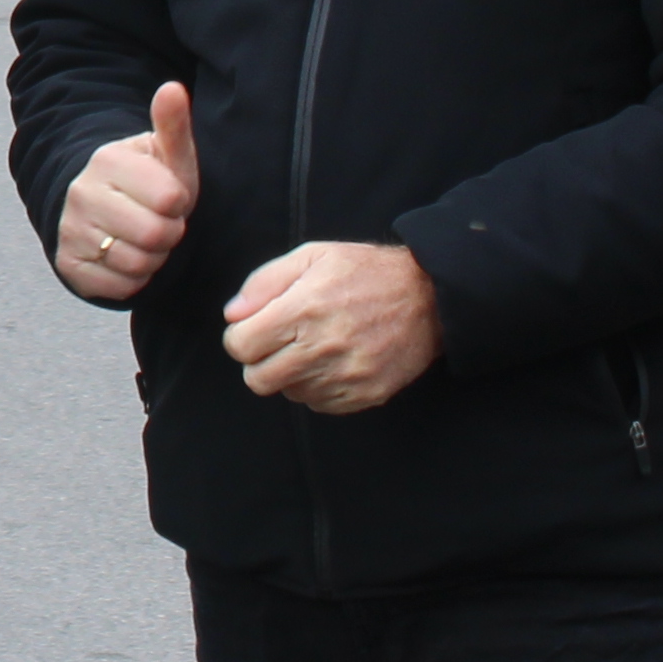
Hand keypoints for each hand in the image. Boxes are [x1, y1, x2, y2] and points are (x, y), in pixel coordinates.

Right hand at [56, 81, 196, 303]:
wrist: (97, 205)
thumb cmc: (145, 179)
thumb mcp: (163, 153)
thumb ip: (172, 124)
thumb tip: (172, 88)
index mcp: (108, 161)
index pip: (171, 199)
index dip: (178, 204)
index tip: (168, 197)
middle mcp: (82, 194)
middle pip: (156, 235)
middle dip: (168, 233)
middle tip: (158, 222)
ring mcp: (71, 230)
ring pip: (138, 264)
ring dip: (152, 258)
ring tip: (143, 239)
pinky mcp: (68, 264)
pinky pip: (119, 286)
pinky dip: (132, 279)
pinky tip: (125, 257)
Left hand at [221, 240, 441, 414]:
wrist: (429, 298)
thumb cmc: (366, 272)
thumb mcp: (312, 257)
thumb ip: (264, 283)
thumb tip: (233, 315)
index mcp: (304, 309)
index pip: (241, 346)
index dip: (240, 337)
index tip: (253, 329)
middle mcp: (322, 348)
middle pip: (258, 379)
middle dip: (259, 361)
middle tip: (277, 343)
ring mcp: (345, 376)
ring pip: (288, 393)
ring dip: (289, 374)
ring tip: (312, 347)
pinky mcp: (364, 395)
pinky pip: (318, 404)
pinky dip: (316, 388)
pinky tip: (332, 362)